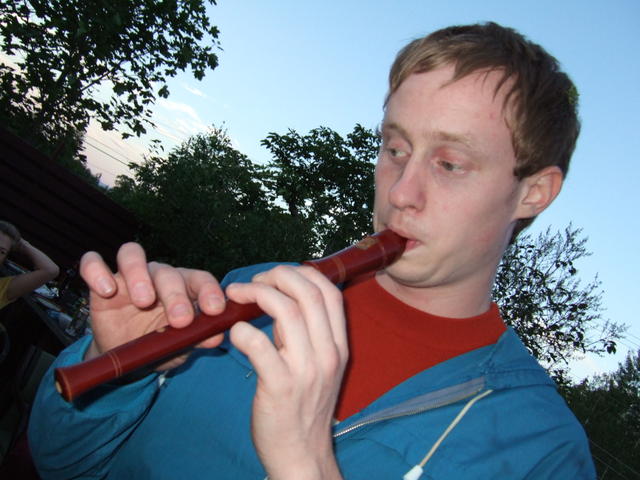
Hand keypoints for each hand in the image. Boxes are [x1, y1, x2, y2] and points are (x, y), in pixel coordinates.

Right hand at [79, 242, 225, 368]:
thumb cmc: (159, 345)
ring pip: (132, 255)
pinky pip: (92, 263)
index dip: (210, 290)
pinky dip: (97, 271)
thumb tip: (217, 336)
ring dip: (139, 275)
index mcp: (184, 288)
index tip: (215, 310)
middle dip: (176, 295)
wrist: (125, 357)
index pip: (199, 279)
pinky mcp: (98, 283)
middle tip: (181, 320)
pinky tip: (107, 291)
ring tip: (144, 300)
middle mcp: (158, 276)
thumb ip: (198, 337)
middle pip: (168, 272)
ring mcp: (128, 276)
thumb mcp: (180, 346)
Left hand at [227, 265, 346, 479]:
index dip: (301, 273)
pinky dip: (242, 331)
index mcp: (338, 345)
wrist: (301, 454)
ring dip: (256, 294)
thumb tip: (278, 301)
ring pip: (286, 311)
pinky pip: (259, 345)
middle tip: (253, 282)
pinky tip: (234, 332)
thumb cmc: (303, 407)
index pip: (329, 291)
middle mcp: (327, 353)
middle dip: (277, 275)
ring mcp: (306, 370)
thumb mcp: (317, 366)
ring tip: (236, 295)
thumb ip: (304, 333)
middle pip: (308, 293)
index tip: (276, 277)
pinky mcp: (279, 387)